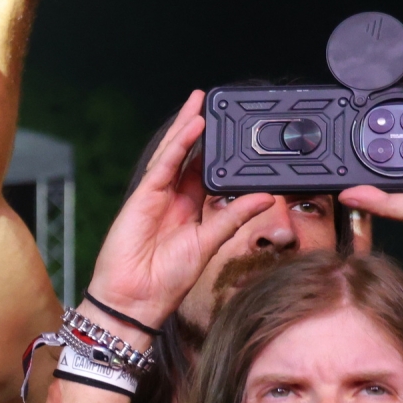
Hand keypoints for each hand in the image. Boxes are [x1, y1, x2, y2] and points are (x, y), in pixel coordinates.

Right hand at [85, 92, 272, 329]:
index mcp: (190, 211)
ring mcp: (155, 197)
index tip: (233, 132)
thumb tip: (267, 197)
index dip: (217, 152)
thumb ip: (236, 217)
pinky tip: (189, 128)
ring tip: (200, 104)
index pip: (206, 174)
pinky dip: (176, 147)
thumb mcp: (210, 243)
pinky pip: (162, 167)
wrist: (136, 299)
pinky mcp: (142, 198)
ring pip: (173, 155)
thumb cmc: (167, 280)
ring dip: (186, 129)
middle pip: (187, 157)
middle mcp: (172, 200)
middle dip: (199, 130)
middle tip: (212, 102)